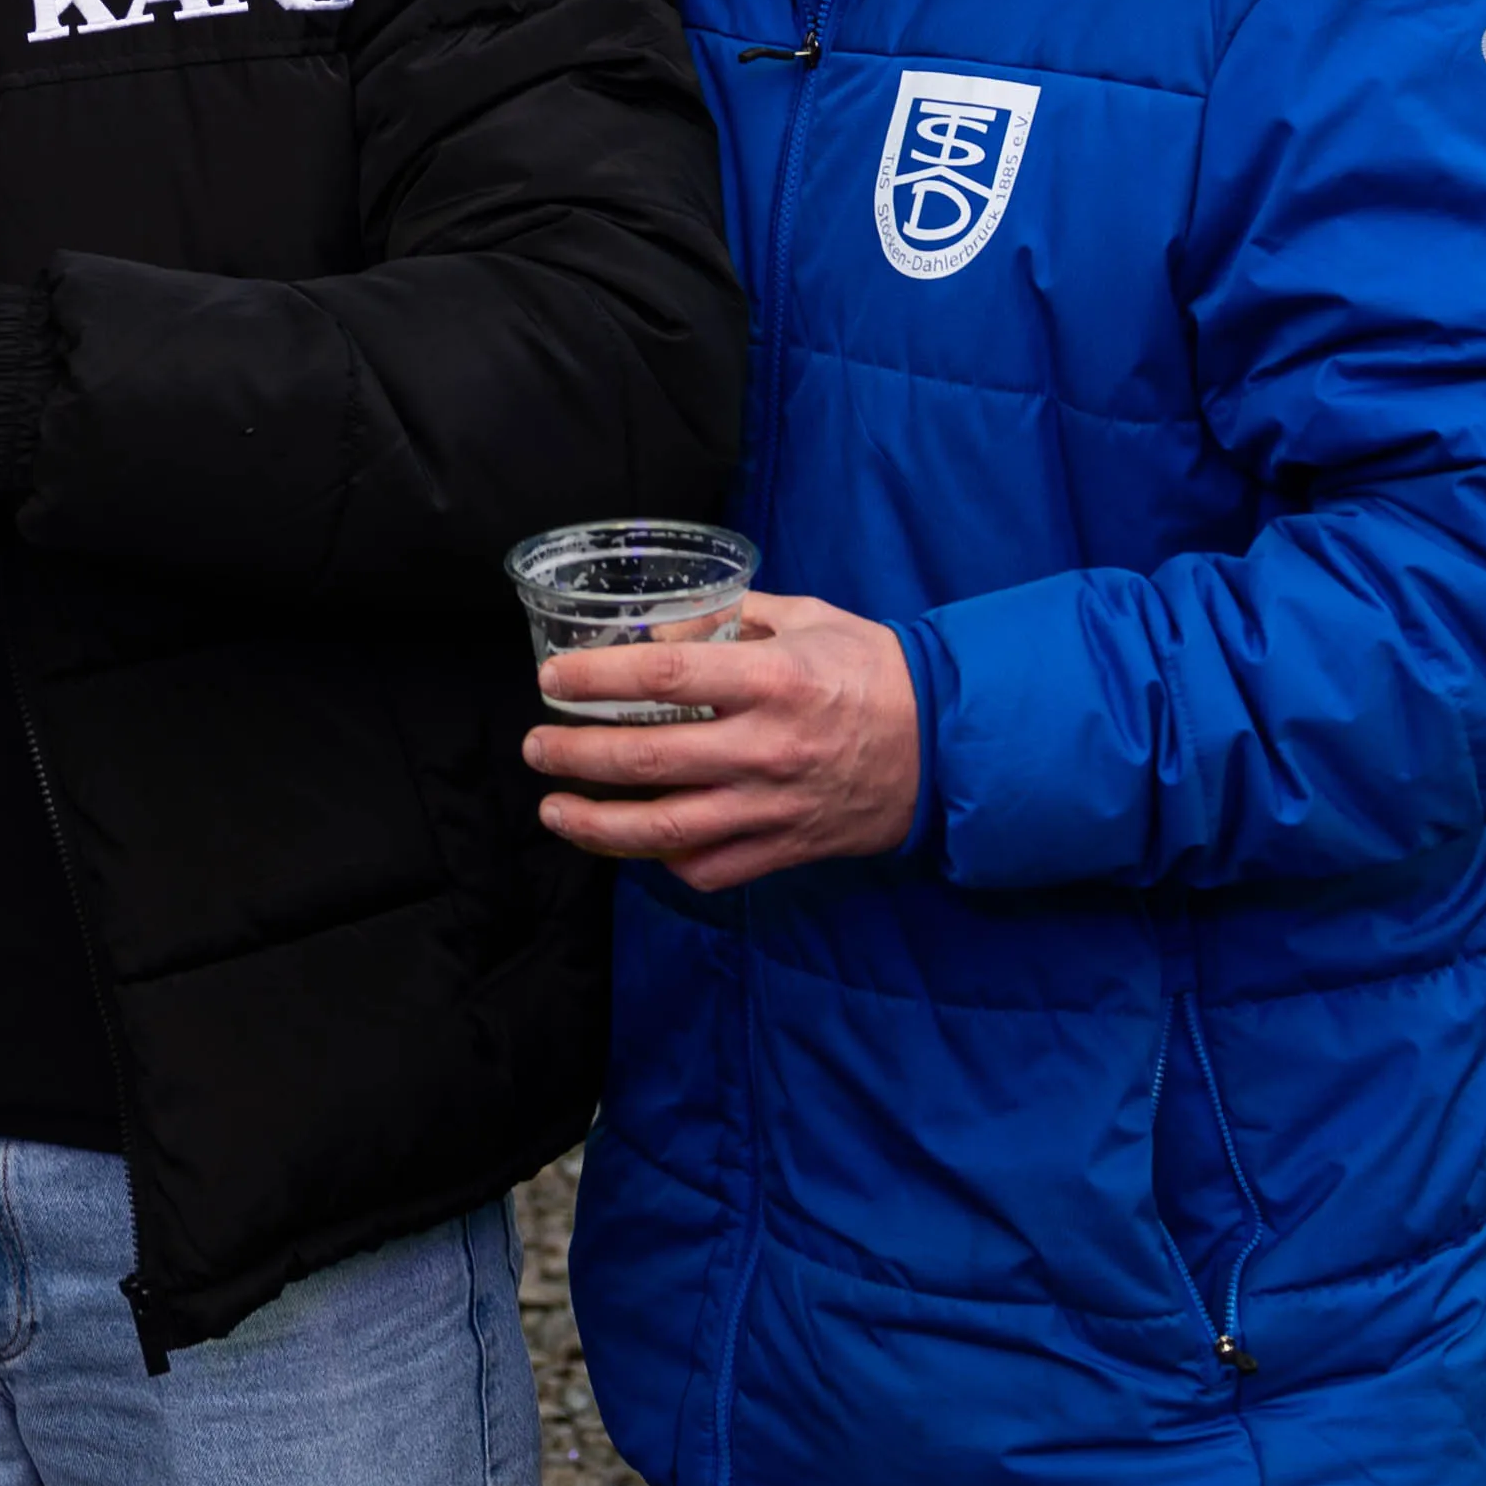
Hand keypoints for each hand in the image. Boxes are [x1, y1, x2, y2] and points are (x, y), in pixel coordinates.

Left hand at [527, 595, 923, 892]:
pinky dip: (661, 860)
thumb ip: (739, 618)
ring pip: (666, 829)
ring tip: (554, 808)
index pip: (664, 679)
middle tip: (536, 745)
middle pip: (647, 760)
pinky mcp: (785, 848)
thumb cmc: (878, 673)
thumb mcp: (813, 619)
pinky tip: (631, 843)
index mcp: (775, 681)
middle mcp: (768, 749)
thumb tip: (669, 624)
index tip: (553, 679)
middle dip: (575, 754)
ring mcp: (774, 807)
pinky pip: (709, 868)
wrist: (949, 747)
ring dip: (596, 823)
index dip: (597, 679)